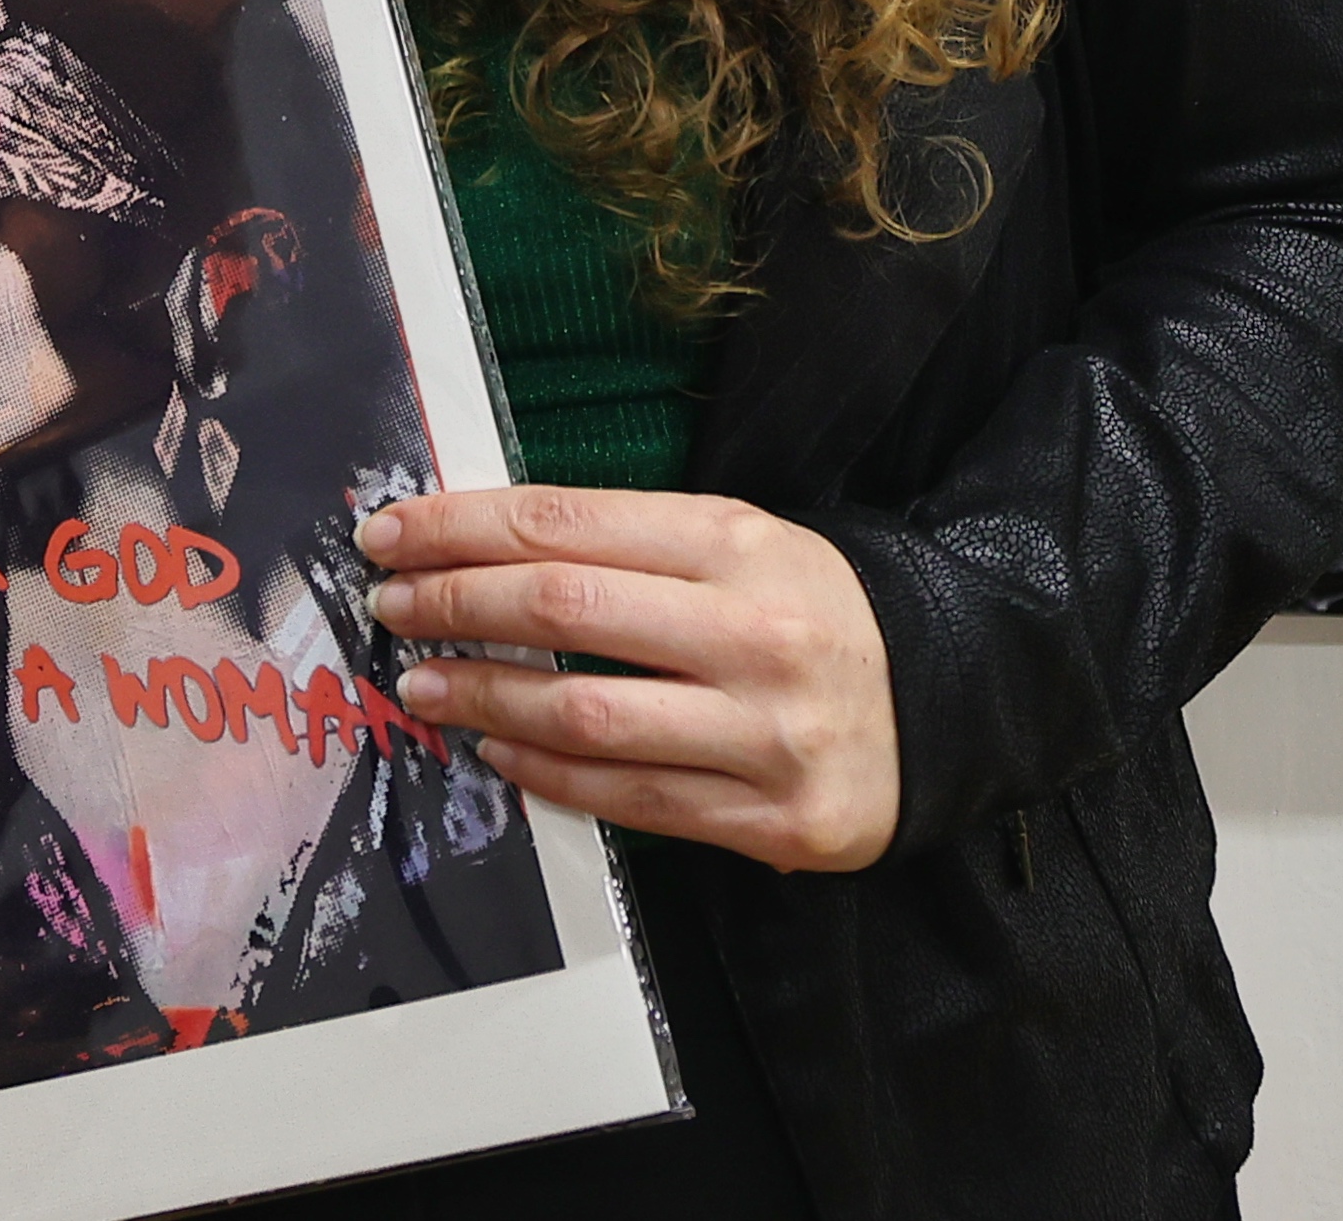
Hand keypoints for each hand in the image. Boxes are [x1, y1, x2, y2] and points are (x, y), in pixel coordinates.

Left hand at [358, 484, 898, 873]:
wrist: (951, 700)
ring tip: (425, 684)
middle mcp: (752, 633)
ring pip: (587, 713)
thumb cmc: (812, 610)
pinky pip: (632, 800)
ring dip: (485, 696)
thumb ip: (626, 542)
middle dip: (456, 603)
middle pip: (566, 608)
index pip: (566, 524)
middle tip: (391, 606)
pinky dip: (548, 775)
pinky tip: (498, 748)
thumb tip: (480, 546)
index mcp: (737, 542)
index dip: (461, 527)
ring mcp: (765, 732)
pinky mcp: (774, 819)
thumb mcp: (739, 541)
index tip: (390, 535)